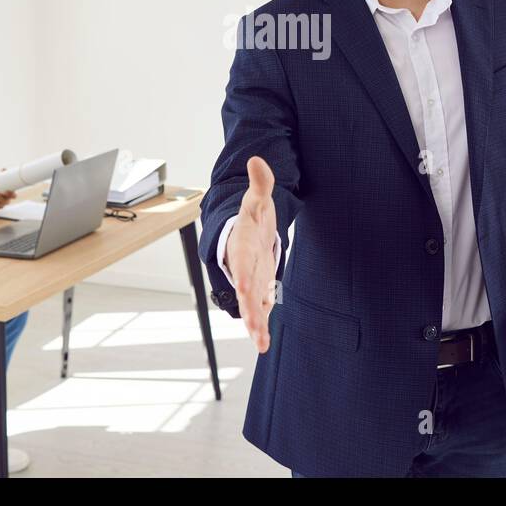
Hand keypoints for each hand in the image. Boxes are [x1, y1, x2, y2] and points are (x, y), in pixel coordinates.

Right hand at [226, 156, 278, 352]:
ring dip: (255, 324)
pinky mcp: (258, 289)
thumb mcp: (257, 199)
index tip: (245, 288)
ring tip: (260, 344)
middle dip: (249, 308)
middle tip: (253, 326)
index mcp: (243, 245)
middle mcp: (244, 267)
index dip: (243, 274)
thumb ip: (260, 182)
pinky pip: (258, 310)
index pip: (242, 261)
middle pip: (246, 289)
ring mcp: (250, 280)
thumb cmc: (251, 217)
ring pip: (251, 306)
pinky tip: (263, 344)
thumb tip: (257, 160)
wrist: (243, 232)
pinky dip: (260, 326)